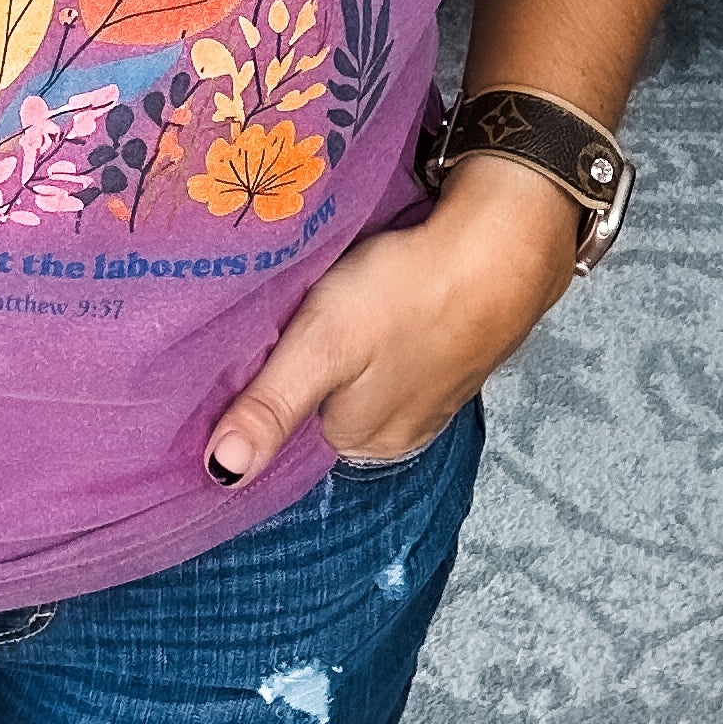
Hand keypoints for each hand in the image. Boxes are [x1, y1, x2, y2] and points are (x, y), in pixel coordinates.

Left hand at [203, 153, 579, 483]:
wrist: (501, 248)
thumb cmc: (406, 294)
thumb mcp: (324, 346)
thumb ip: (272, 408)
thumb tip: (221, 475)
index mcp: (359, 440)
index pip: (285, 423)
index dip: (262, 381)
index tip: (248, 340)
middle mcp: (396, 432)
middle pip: (323, 398)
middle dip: (303, 359)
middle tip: (288, 305)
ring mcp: (429, 394)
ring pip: (361, 371)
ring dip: (345, 340)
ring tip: (329, 294)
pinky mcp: (449, 354)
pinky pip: (395, 348)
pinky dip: (381, 325)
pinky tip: (377, 296)